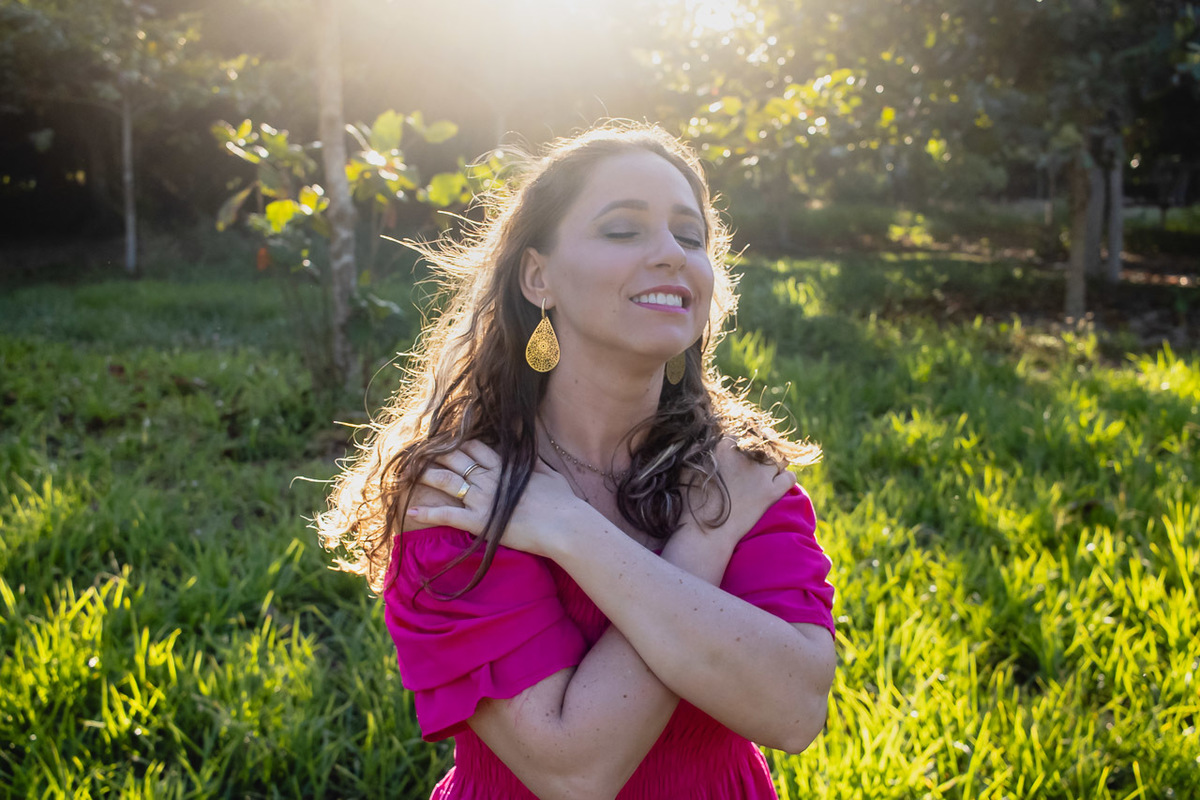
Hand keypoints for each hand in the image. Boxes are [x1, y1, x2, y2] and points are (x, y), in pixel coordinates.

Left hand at [406, 440, 593, 557]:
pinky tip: (412, 510)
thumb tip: (528, 435)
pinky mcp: (479, 521)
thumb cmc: (562, 501)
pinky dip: (428, 512)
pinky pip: (447, 514)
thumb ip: (532, 454)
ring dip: (425, 476)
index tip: (442, 441)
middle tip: (415, 453)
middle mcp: (489, 478)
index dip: (456, 443)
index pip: (474, 446)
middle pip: (455, 459)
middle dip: (434, 454)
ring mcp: (483, 499)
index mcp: (505, 466)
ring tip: (407, 474)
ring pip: (447, 481)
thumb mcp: (548, 471)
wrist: (564, 525)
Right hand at [666, 439, 795, 582]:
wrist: (705, 531)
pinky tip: (779, 482)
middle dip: (763, 445)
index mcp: (724, 446)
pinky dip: (786, 478)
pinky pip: (789, 478)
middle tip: (759, 453)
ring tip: (770, 468)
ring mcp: (760, 474)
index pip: (741, 432)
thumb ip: (696, 450)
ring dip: (777, 461)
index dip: (743, 439)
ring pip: (780, 457)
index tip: (742, 445)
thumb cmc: (691, 502)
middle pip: (763, 440)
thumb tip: (702, 440)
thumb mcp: (687, 469)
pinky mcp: (771, 492)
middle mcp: (745, 456)